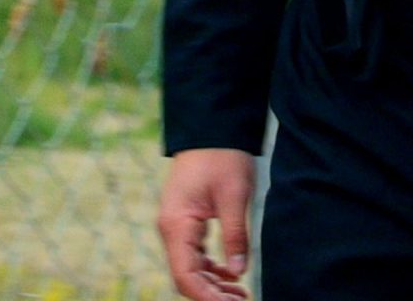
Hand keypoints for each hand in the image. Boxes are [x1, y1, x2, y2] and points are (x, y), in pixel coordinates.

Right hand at [157, 147, 255, 300]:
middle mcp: (171, 229)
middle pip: (186, 276)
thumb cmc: (222, 157)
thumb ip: (235, 235)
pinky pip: (194, 255)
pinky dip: (211, 268)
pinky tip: (232, 275)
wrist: (211, 128)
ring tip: (241, 294)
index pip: (186, 276)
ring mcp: (176, 226)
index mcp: (177, 224)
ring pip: (190, 268)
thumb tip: (239, 272)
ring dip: (213, 284)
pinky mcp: (185, 222)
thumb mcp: (235, 196)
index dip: (207, 297)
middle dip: (212, 294)